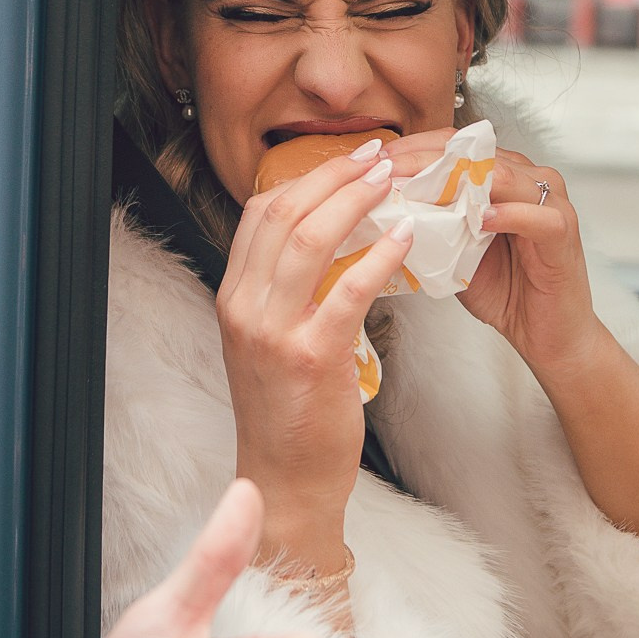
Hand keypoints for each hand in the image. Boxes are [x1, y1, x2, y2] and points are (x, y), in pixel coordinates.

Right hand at [215, 144, 413, 570]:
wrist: (286, 481)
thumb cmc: (290, 412)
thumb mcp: (271, 341)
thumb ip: (287, 292)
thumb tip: (332, 238)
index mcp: (233, 298)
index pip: (259, 214)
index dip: (305, 177)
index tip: (347, 160)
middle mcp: (244, 308)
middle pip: (283, 213)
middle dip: (334, 176)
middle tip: (377, 157)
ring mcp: (274, 332)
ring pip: (310, 239)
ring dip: (356, 201)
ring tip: (391, 182)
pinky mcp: (312, 356)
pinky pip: (348, 290)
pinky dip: (379, 256)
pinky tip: (405, 240)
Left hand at [383, 132, 601, 375]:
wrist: (546, 335)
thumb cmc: (506, 291)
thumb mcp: (456, 251)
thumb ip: (433, 223)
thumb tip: (383, 208)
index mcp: (504, 178)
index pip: (457, 146)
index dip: (416, 149)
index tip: (379, 161)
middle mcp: (529, 180)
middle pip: (476, 154)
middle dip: (426, 160)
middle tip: (389, 171)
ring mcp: (551, 203)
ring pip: (504, 175)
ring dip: (459, 182)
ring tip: (421, 190)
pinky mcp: (564, 232)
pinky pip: (537, 214)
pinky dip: (508, 214)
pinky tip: (481, 219)